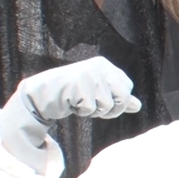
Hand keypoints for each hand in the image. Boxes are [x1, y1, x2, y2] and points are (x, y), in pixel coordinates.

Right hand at [0, 57, 140, 172]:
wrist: (41, 94)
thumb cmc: (72, 94)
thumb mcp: (98, 93)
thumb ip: (118, 98)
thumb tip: (138, 106)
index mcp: (106, 66)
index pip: (127, 87)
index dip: (117, 101)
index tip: (101, 100)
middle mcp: (99, 67)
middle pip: (123, 96)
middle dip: (111, 109)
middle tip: (94, 107)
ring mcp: (88, 75)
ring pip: (108, 105)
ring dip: (94, 111)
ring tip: (80, 102)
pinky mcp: (78, 86)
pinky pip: (91, 109)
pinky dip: (82, 112)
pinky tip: (71, 103)